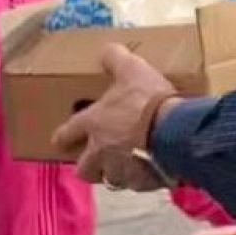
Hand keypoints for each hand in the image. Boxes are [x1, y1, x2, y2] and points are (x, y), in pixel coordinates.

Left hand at [52, 44, 175, 191]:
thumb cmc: (146, 100)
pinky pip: (138, 184)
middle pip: (83, 169)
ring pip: (111, 179)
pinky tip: (153, 171)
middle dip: (88, 167)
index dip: (63, 137)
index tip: (61, 140)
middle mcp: (100, 152)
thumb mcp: (132, 69)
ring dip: (117, 174)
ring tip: (129, 166)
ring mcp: (121, 170)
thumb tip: (106, 49)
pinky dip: (142, 179)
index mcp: (93, 124)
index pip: (65, 134)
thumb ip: (116, 59)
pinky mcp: (142, 183)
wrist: (174, 131)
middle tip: (98, 161)